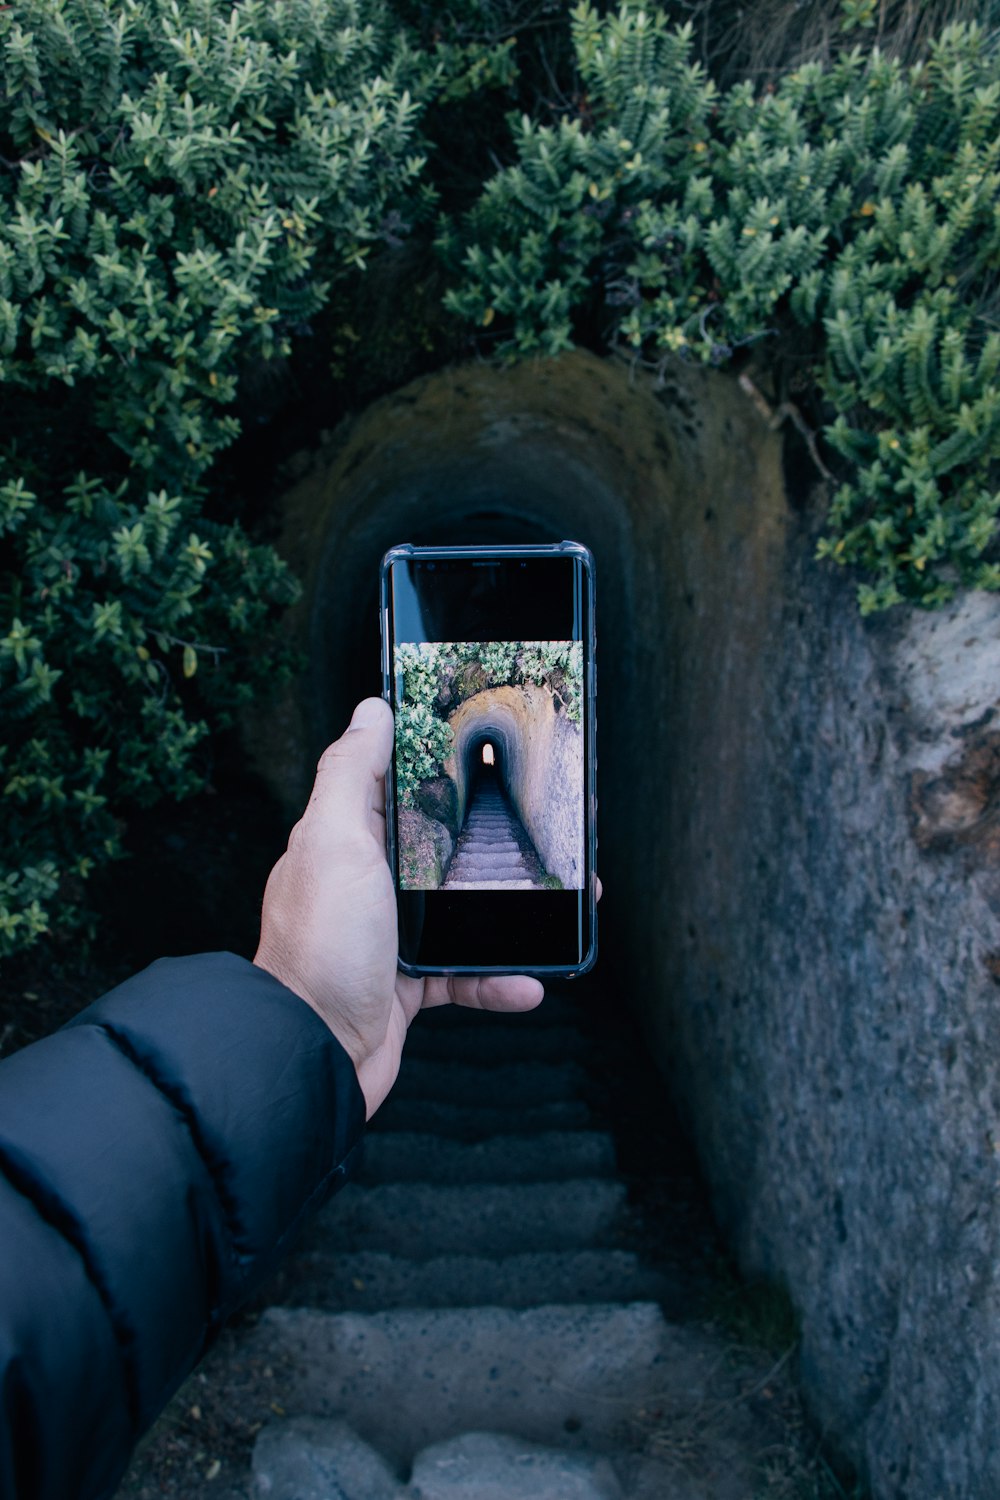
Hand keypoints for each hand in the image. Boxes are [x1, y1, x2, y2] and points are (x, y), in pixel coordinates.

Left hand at [253, 697, 544, 1117]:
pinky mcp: (411, 985)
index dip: (442, 761)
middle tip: (545, 828)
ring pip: (467, 910)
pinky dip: (500, 979)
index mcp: (349, 837)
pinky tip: (527, 981)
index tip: (491, 745)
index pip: (400, 782)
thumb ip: (351, 774)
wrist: (314, 1056)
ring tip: (562, 906)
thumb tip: (370, 709)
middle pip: (446, 845)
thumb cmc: (318, 949)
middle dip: (496, 839)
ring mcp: (392, 934)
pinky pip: (468, 975)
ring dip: (515, 913)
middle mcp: (370, 881)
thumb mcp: (333, 843)